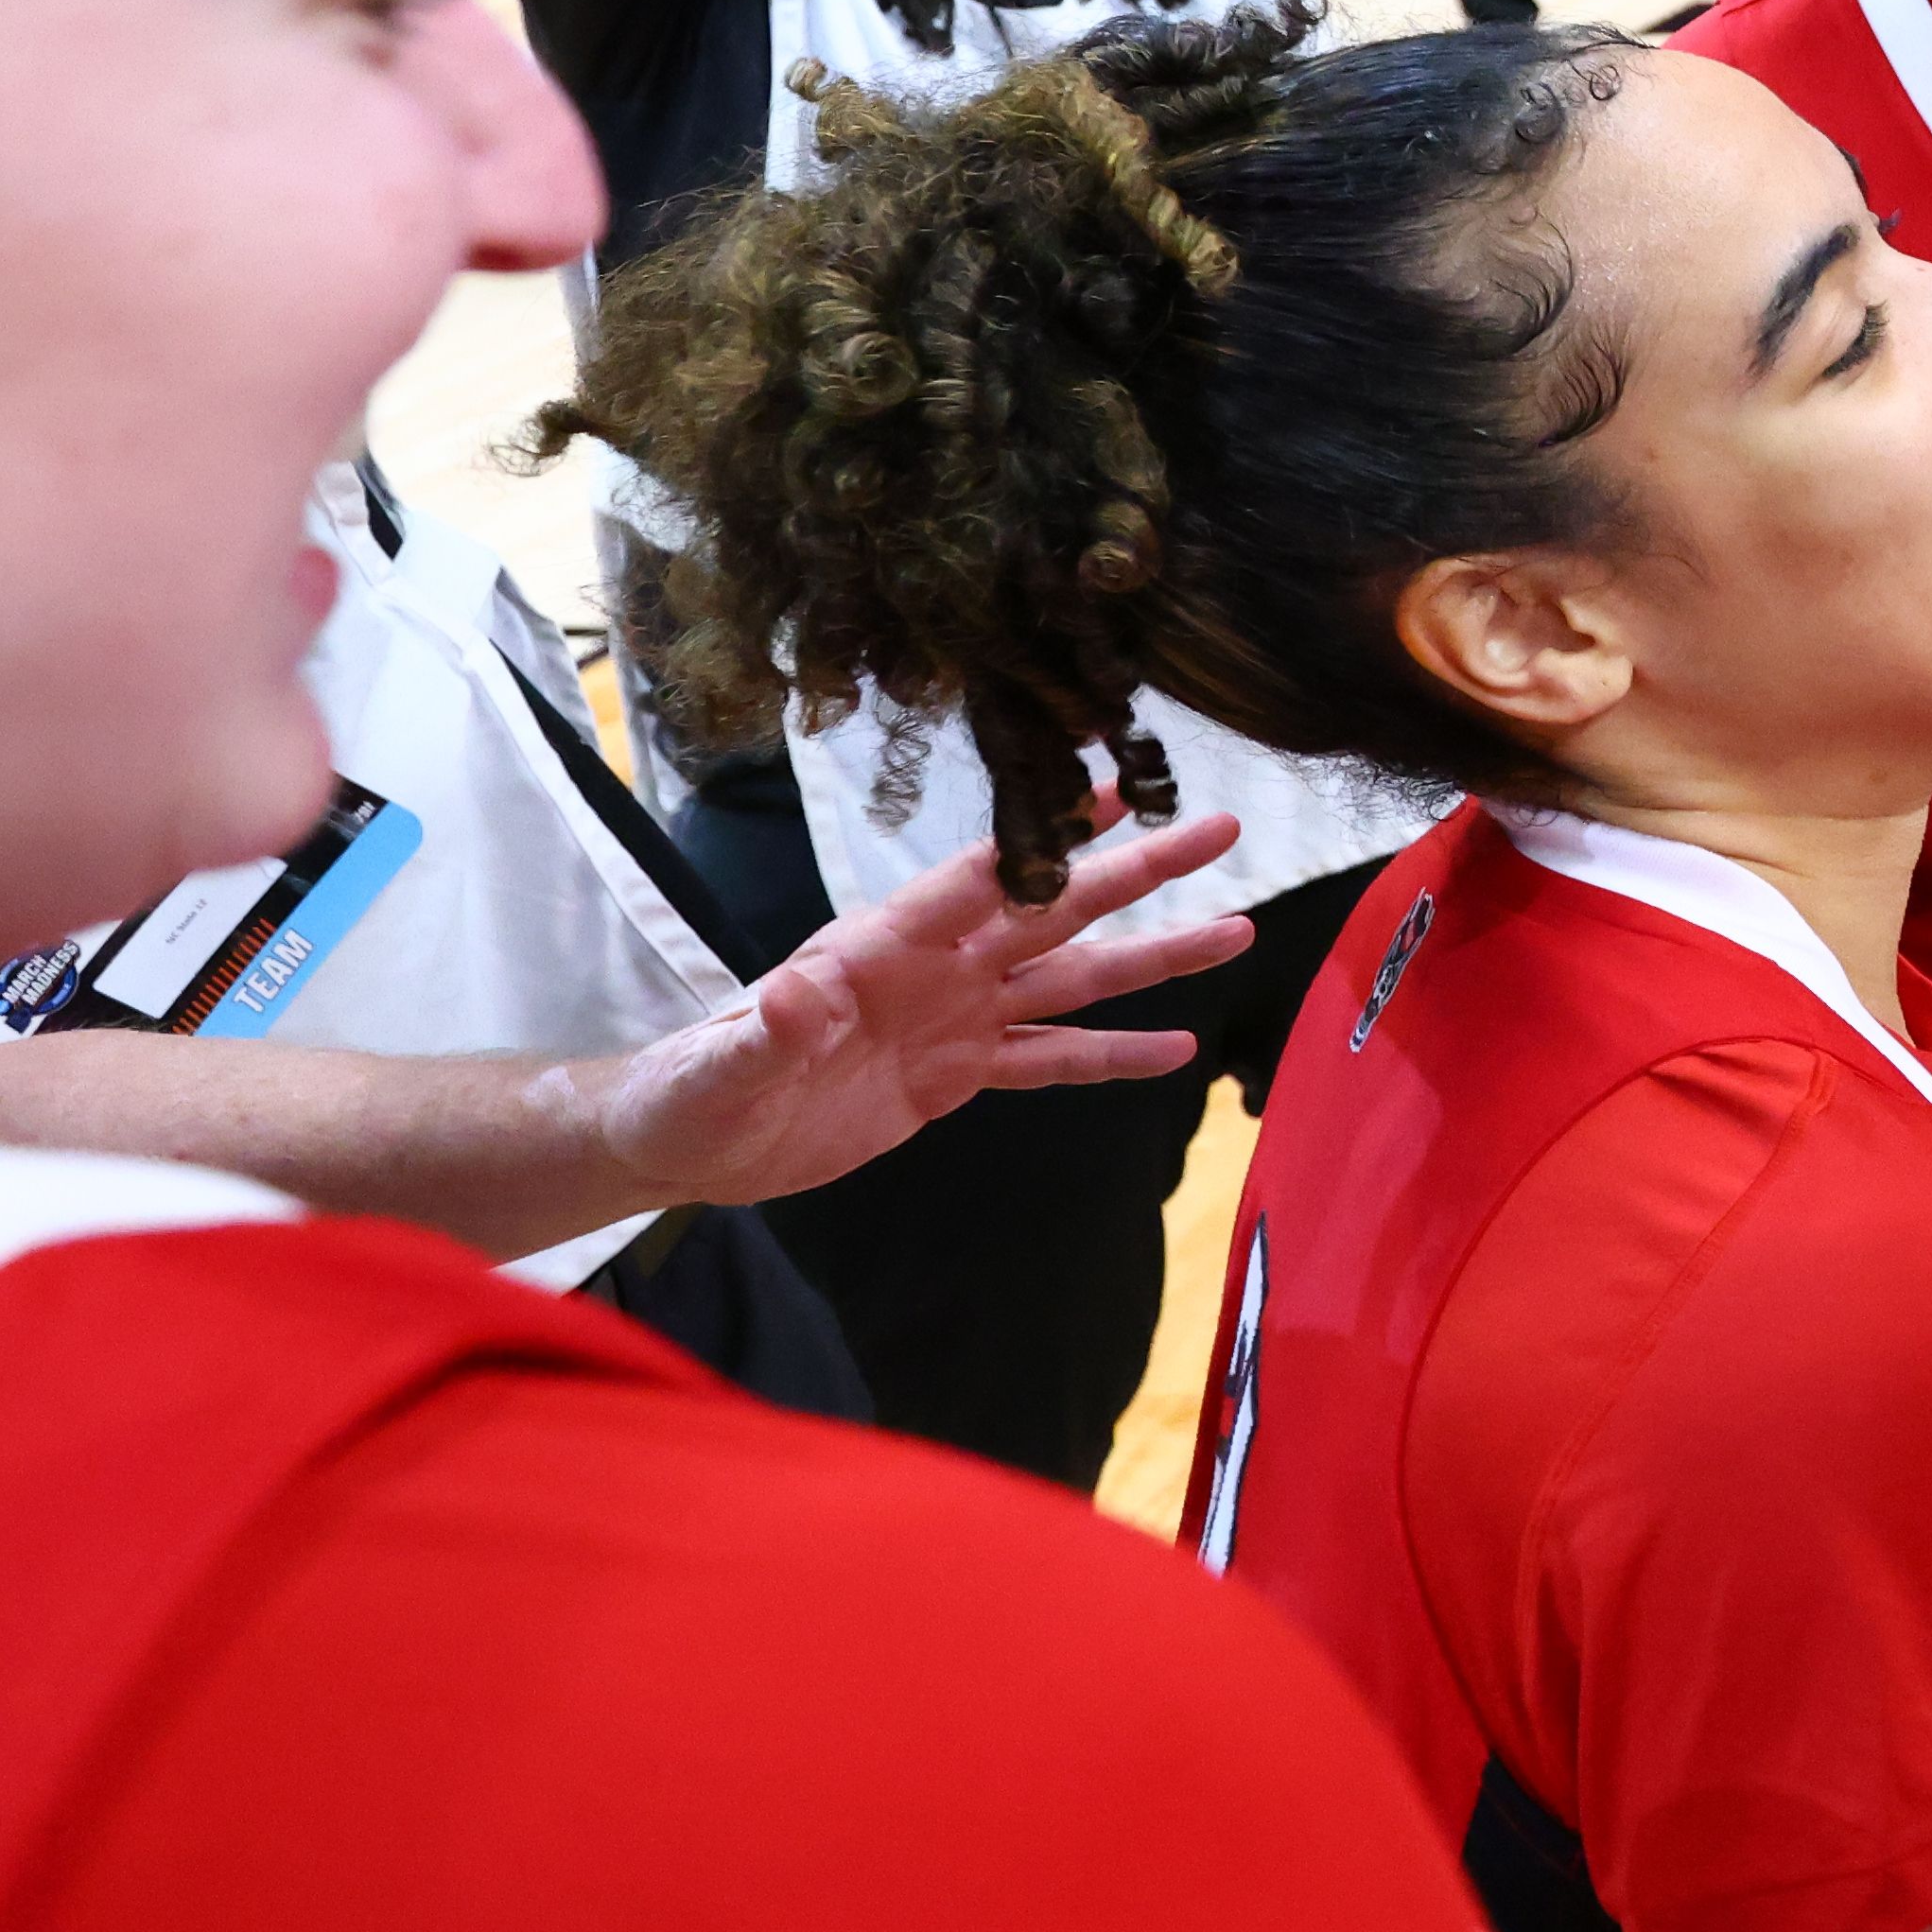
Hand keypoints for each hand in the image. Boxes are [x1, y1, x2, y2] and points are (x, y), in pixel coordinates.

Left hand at [573, 803, 1237, 1217]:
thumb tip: (795, 993)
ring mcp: (956, 1018)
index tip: (1116, 790)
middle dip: (1139, 870)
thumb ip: (768, 1027)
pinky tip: (1177, 1048)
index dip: (1049, 835)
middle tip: (1220, 829)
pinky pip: (1051, 1058)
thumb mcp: (724, 1064)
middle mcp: (937, 967)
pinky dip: (1113, 1054)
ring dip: (1155, 958)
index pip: (982, 879)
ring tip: (1237, 932)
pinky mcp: (958, 1074)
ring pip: (1075, 979)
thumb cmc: (694, 1091)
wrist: (696, 1142)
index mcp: (883, 945)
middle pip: (1056, 910)